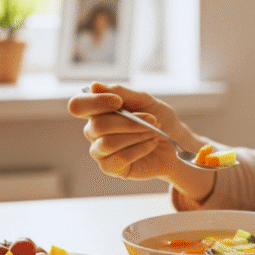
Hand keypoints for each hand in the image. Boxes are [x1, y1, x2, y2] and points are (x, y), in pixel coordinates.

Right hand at [68, 83, 214, 199]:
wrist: (176, 142)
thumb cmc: (159, 119)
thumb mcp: (144, 100)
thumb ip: (121, 92)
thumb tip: (93, 86)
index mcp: (97, 111)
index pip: (78, 105)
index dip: (95, 102)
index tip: (118, 101)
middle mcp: (94, 131)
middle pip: (98, 125)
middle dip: (129, 122)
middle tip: (153, 120)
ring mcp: (100, 151)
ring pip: (108, 143)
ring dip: (137, 135)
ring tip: (154, 132)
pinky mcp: (111, 168)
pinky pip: (120, 158)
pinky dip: (140, 148)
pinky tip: (151, 144)